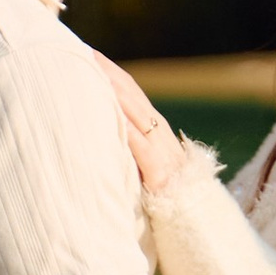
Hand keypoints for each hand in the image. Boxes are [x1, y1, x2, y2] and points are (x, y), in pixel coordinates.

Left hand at [92, 49, 191, 194]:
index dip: (113, 72)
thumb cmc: (161, 193)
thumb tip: (98, 126)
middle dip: (109, 73)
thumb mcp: (143, 162)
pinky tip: (114, 119)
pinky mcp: (161, 174)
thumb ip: (127, 145)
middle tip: (84, 53)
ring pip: (138, 115)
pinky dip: (128, 132)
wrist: (191, 220)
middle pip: (133, 95)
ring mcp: (163, 152)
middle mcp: (161, 134)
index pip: (132, 92)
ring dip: (116, 93)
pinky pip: (143, 149)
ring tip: (95, 75)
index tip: (89, 55)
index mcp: (156, 129)